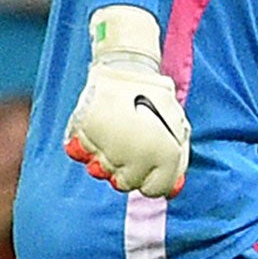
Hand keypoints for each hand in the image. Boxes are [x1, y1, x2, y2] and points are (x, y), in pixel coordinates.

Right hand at [64, 6, 189, 198]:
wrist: (128, 68)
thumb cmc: (155, 99)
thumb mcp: (178, 128)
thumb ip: (178, 161)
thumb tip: (172, 190)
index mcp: (165, 156)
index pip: (154, 190)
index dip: (150, 180)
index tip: (147, 167)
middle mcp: (137, 157)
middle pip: (125, 184)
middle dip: (126, 170)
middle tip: (128, 146)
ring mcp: (109, 148)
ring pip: (101, 171)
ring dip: (105, 157)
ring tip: (113, 135)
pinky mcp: (86, 135)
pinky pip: (79, 154)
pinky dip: (84, 146)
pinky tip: (96, 132)